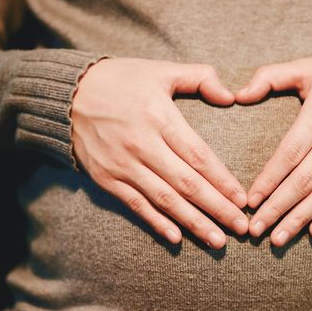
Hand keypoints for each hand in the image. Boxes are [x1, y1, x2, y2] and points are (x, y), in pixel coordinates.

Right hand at [71, 58, 247, 248]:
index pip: (199, 156)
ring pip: (165, 200)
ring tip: (218, 241)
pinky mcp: (106, 179)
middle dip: (217, 208)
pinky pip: (136, 205)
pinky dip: (156, 223)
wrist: (68, 93)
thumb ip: (200, 77)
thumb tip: (230, 96)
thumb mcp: (161, 70)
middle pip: (187, 184)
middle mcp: (142, 144)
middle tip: (241, 228)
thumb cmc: (122, 80)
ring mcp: (122, 165)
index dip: (223, 181)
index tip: (243, 200)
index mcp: (159, 117)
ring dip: (193, 223)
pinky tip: (177, 238)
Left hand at [235, 51, 311, 245]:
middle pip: (305, 179)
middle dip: (278, 207)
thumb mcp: (308, 66)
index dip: (269, 178)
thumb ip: (270, 77)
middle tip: (255, 229)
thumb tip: (237, 95)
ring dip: (300, 219)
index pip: (291, 151)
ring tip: (277, 239)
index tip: (250, 200)